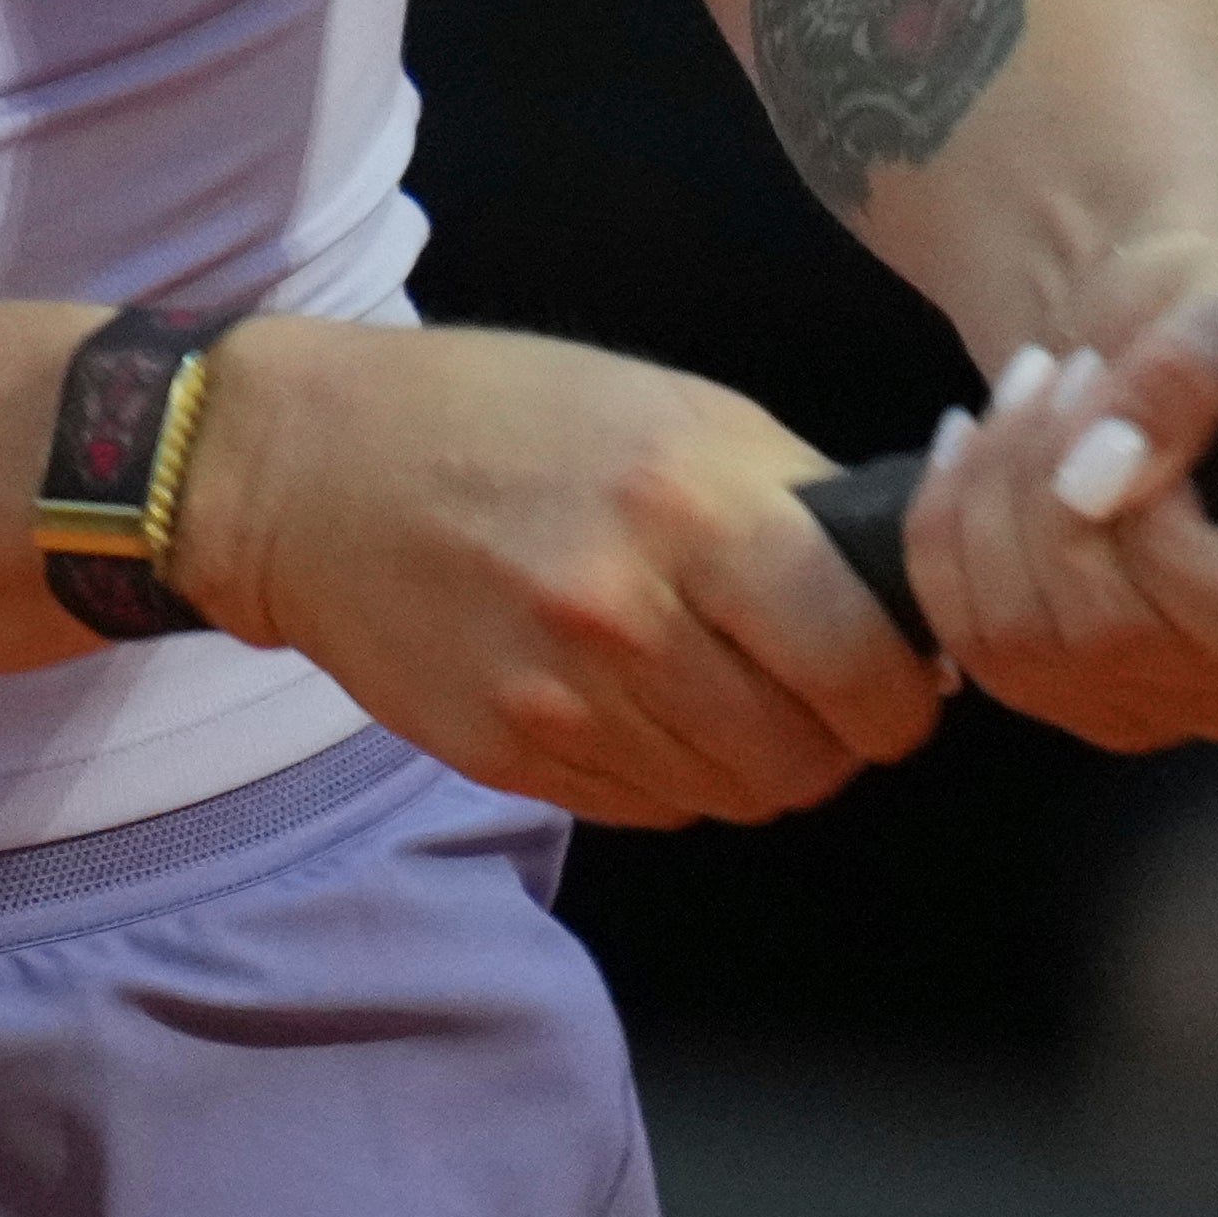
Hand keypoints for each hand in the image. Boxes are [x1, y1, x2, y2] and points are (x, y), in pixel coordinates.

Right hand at [174, 317, 945, 828]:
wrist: (315, 469)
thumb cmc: (510, 416)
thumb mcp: (674, 410)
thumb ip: (791, 502)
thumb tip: (902, 601)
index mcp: (692, 502)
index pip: (860, 660)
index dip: (900, 691)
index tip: (898, 679)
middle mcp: (630, 613)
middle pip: (804, 757)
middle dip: (836, 737)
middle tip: (823, 693)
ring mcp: (561, 698)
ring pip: (731, 794)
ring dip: (754, 757)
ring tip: (726, 687)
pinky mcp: (508, 757)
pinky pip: (650, 806)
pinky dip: (672, 770)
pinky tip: (644, 701)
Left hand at [901, 244, 1217, 753]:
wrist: (1149, 348)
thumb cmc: (1213, 314)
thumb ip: (1187, 365)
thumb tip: (1101, 469)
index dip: (1166, 541)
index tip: (1117, 418)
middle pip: (1127, 632)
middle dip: (1050, 487)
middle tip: (1054, 374)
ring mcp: (1190, 703)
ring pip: (1036, 640)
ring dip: (994, 495)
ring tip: (1025, 391)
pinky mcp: (1090, 706)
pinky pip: (977, 641)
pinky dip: (947, 532)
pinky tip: (974, 448)